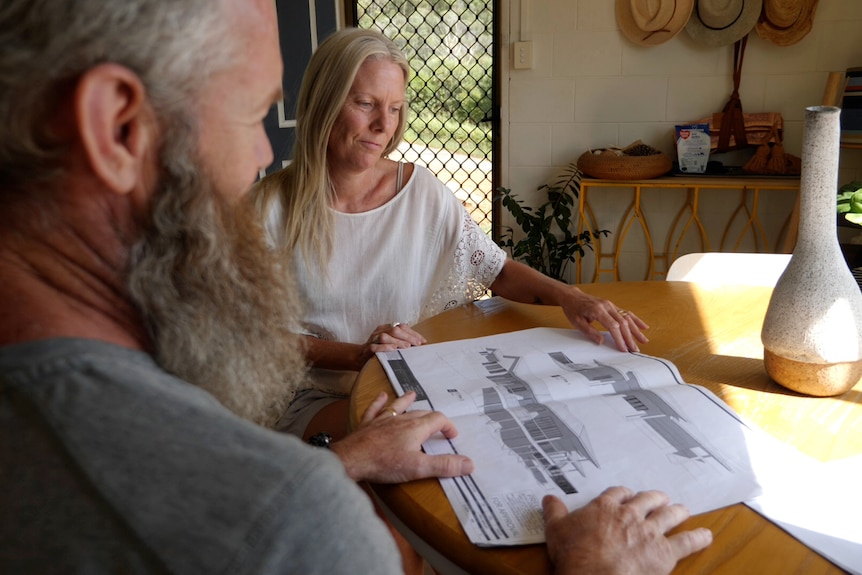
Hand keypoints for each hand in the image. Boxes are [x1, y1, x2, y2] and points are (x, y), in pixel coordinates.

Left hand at [331, 391, 473, 482]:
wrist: (351, 459)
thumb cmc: (385, 464)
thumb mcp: (419, 468)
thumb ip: (444, 465)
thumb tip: (469, 463)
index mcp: (416, 428)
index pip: (438, 419)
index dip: (448, 426)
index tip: (452, 436)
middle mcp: (401, 419)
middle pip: (421, 413)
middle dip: (432, 417)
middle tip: (437, 426)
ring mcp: (383, 420)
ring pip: (399, 406)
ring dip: (407, 401)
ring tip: (413, 395)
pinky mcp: (367, 424)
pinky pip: (375, 408)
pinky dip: (379, 402)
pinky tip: (381, 396)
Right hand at [360, 322, 426, 362]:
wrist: (360, 356)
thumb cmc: (379, 349)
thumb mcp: (390, 342)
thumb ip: (401, 340)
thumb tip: (419, 342)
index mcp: (386, 327)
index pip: (401, 326)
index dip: (413, 333)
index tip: (422, 341)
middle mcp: (379, 331)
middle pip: (394, 330)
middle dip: (408, 337)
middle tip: (417, 344)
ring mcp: (372, 339)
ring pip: (385, 337)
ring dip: (397, 341)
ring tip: (407, 347)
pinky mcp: (367, 348)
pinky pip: (375, 347)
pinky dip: (384, 348)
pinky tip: (392, 349)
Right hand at [543, 487, 711, 574]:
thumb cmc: (574, 555)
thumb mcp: (556, 530)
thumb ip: (554, 512)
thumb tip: (548, 499)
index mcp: (604, 508)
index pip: (618, 493)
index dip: (624, 494)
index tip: (627, 495)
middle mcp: (629, 515)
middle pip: (647, 500)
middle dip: (655, 498)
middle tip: (661, 498)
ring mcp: (648, 532)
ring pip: (668, 516)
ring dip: (677, 511)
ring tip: (683, 510)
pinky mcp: (664, 552)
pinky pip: (686, 542)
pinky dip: (697, 538)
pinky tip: (705, 535)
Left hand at [559, 289, 648, 351]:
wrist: (572, 296)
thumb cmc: (573, 309)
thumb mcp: (577, 322)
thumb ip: (589, 331)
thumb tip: (600, 341)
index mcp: (598, 310)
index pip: (613, 326)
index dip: (619, 338)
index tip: (623, 348)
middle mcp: (607, 306)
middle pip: (622, 323)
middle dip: (629, 337)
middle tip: (634, 349)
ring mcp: (611, 305)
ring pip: (627, 318)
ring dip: (636, 330)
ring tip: (643, 340)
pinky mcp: (612, 306)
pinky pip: (626, 313)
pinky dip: (636, 320)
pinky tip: (643, 327)